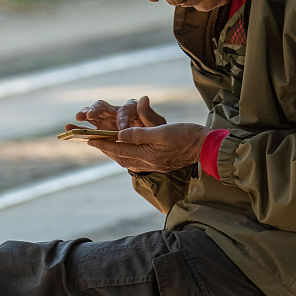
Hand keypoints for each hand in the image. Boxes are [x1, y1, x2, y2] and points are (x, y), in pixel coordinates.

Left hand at [69, 96, 203, 171]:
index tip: (89, 139)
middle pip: (120, 157)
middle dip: (105, 149)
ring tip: (104, 145)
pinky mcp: (160, 162)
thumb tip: (120, 133)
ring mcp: (154, 164)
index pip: (119, 150)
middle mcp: (148, 163)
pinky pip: (137, 160)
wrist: (207, 147)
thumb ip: (140, 133)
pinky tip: (125, 150)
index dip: (103, 144)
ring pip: (128, 159)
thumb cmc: (186, 136)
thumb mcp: (162, 131)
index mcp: (147, 155)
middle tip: (91, 141)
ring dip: (114, 152)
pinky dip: (127, 154)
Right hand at [71, 95, 165, 132]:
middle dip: (97, 110)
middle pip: (104, 106)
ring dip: (85, 113)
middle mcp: (116, 112)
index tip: (121, 129)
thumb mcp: (157, 128)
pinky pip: (86, 128)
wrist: (147, 150)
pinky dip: (77, 127)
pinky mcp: (99, 130)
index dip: (122, 117)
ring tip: (78, 117)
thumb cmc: (154, 136)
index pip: (125, 109)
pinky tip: (67, 127)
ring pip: (93, 113)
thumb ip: (149, 115)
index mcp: (132, 110)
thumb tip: (144, 98)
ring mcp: (106, 121)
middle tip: (90, 115)